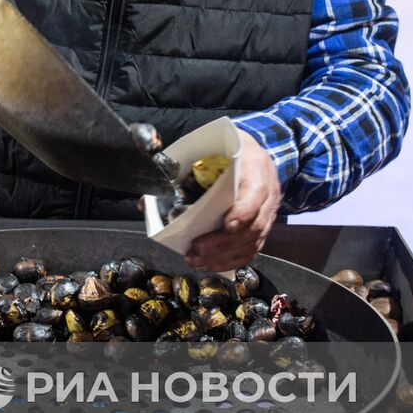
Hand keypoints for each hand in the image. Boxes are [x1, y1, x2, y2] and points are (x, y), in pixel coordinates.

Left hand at [186, 131, 281, 270]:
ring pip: (252, 242)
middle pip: (253, 226)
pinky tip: (211, 264)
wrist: (251, 151)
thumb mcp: (209, 148)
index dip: (243, 213)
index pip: (255, 195)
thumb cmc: (227, 150)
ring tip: (197, 261)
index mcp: (255, 167)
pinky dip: (231, 261)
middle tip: (195, 250)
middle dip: (222, 243)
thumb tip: (145, 203)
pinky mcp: (264, 226)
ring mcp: (268, 212)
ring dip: (223, 257)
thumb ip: (180, 172)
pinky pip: (252, 249)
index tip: (226, 226)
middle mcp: (268, 193)